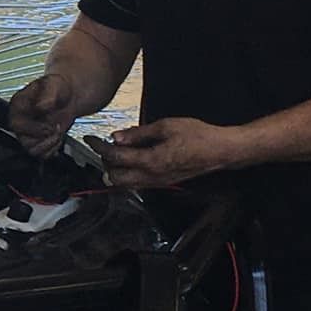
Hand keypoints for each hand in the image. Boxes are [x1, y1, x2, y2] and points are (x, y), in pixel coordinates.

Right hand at [8, 74, 77, 157]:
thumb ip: (48, 95)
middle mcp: (20, 121)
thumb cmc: (57, 88)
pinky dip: (53, 149)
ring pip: (32, 150)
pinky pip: (42, 155)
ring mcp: (27, 133)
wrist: (68, 96)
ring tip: (58, 132)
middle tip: (56, 128)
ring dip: (50, 143)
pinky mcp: (37, 141)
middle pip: (23, 141)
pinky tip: (59, 138)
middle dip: (44, 137)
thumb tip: (41, 107)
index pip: (16, 125)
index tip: (50, 124)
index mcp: (18, 105)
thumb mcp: (53, 84)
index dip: (34, 128)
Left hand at [86, 117, 237, 188]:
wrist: (219, 151)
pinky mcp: (163, 183)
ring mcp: (157, 183)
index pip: (116, 156)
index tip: (91, 139)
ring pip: (126, 184)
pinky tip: (130, 161)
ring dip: (115, 171)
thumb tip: (117, 137)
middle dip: (105, 163)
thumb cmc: (197, 136)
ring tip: (115, 154)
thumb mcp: (166, 126)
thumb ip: (139, 134)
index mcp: (151, 161)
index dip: (100, 147)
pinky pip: (137, 184)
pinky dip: (127, 175)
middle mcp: (151, 177)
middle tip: (102, 147)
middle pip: (116, 177)